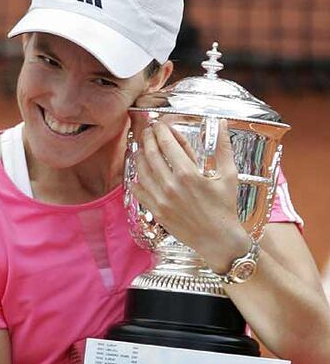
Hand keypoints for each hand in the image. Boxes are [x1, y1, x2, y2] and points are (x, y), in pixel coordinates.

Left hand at [131, 120, 249, 271]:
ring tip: (142, 148)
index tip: (159, 124)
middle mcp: (170, 185)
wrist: (219, 239)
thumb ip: (223, 147)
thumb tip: (221, 123)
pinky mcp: (156, 212)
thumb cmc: (225, 208)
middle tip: (148, 131)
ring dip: (139, 156)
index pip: (166, 143)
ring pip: (141, 171)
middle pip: (150, 154)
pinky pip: (138, 192)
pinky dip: (134, 180)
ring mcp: (161, 200)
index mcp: (188, 174)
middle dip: (148, 138)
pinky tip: (136, 173)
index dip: (160, 130)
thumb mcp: (229, 175)